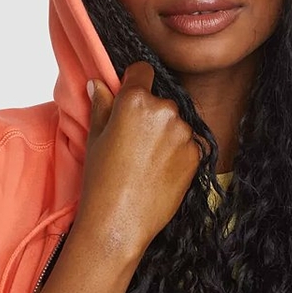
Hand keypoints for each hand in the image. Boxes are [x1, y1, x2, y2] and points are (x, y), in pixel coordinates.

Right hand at [78, 61, 201, 256]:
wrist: (120, 222)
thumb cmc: (101, 181)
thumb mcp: (95, 137)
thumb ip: (102, 104)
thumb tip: (100, 83)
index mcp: (136, 100)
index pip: (143, 71)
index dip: (135, 83)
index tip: (130, 97)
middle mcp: (164, 110)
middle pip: (161, 100)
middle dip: (150, 114)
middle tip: (133, 142)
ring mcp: (183, 133)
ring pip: (176, 123)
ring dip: (165, 134)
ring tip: (145, 161)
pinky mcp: (196, 155)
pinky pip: (187, 144)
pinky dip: (177, 153)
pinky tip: (158, 171)